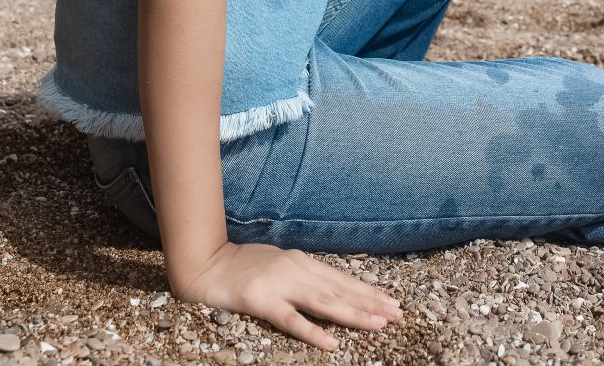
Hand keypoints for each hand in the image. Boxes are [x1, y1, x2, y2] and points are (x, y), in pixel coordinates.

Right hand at [174, 239, 404, 351]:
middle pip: (339, 289)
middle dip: (371, 302)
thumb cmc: (241, 268)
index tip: (393, 301)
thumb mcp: (278, 266)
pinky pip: (291, 319)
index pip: (341, 278)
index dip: (368, 290)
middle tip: (398, 314)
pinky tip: (331, 343)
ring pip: (323, 302)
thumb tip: (331, 288)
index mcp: (300, 261)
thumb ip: (302, 276)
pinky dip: (313, 331)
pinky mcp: (261, 301)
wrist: (205, 263)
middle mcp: (295, 269)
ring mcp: (279, 284)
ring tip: (377, 324)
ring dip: (353, 314)